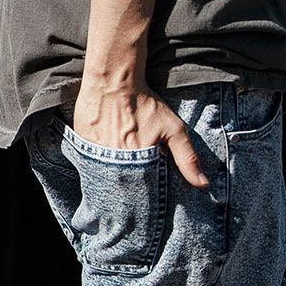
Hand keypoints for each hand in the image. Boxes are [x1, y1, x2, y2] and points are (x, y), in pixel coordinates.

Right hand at [71, 78, 209, 188]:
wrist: (113, 82)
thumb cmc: (145, 104)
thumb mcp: (173, 129)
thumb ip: (188, 158)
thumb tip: (203, 185)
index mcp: (136, 163)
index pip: (140, 195)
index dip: (144, 199)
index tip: (147, 203)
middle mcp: (113, 163)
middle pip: (121, 188)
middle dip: (128, 193)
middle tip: (133, 188)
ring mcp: (94, 156)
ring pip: (105, 179)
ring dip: (112, 181)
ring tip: (119, 172)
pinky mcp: (82, 148)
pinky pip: (90, 166)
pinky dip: (98, 168)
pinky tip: (105, 162)